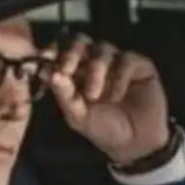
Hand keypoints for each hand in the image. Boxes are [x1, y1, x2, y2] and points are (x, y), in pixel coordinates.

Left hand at [46, 35, 169, 166]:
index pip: (62, 52)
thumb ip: (63, 95)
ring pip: (102, 49)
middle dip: (71, 54)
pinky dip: (118, 77)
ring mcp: (118, 62)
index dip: (54, 52)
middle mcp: (95, 63)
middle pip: (80, 42)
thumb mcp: (78, 116)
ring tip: (94, 97)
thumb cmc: (103, 129)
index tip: (45, 60)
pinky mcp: (140, 65)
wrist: (135, 143)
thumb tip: (48, 73)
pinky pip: (126, 59)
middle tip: (66, 71)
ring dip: (95, 71)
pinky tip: (116, 96)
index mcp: (76, 73)